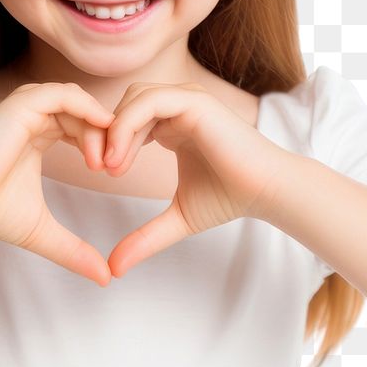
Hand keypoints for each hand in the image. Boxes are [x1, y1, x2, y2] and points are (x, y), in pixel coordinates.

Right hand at [0, 82, 115, 286]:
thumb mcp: (42, 231)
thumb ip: (73, 250)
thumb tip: (105, 278)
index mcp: (39, 134)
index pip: (84, 127)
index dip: (103, 146)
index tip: (114, 175)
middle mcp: (34, 116)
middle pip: (86, 114)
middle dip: (106, 138)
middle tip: (116, 170)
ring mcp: (27, 106)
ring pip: (78, 103)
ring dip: (97, 128)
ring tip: (101, 164)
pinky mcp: (21, 104)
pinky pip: (63, 94)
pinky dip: (87, 109)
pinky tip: (98, 137)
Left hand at [102, 82, 289, 277]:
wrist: (267, 191)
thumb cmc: (229, 198)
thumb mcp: (177, 218)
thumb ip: (145, 237)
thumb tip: (114, 267)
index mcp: (172, 123)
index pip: (128, 118)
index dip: (110, 141)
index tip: (102, 173)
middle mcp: (178, 106)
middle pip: (125, 104)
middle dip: (106, 132)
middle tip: (99, 169)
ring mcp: (187, 99)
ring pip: (134, 99)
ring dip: (115, 130)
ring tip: (110, 166)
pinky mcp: (194, 101)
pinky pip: (149, 101)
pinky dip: (127, 125)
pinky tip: (121, 157)